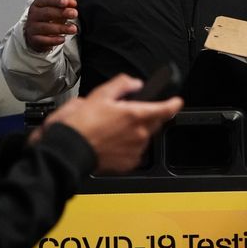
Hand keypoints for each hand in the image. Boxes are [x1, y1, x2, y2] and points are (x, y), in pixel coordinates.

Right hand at [24, 0, 77, 51]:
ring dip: (61, 28)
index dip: (56, 0)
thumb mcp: (57, 6)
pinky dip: (54, 40)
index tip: (66, 2)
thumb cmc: (49, 17)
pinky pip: (44, 40)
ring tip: (73, 28)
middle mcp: (34, 15)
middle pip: (47, 13)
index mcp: (39, 3)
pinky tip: (63, 39)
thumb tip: (72, 2)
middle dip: (61, 13)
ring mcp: (33, 27)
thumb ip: (66, 1)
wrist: (38, 33)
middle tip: (74, 13)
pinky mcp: (35, 39)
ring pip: (46, 27)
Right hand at [42, 74, 182, 172]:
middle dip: (146, 116)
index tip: (176, 101)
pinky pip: (135, 152)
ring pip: (144, 137)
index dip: (173, 103)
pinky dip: (128, 146)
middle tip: (127, 114)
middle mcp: (140, 134)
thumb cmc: (82, 124)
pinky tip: (112, 142)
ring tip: (113, 130)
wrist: (70, 150)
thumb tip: (134, 83)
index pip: (166, 109)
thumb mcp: (100, 95)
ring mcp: (136, 150)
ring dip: (135, 132)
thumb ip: (122, 84)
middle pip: (154, 122)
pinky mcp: (129, 163)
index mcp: (136, 115)